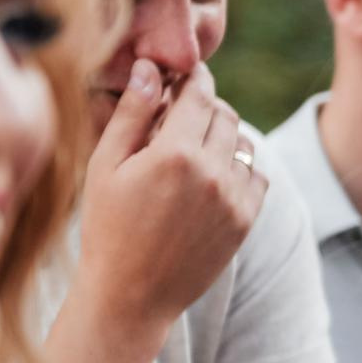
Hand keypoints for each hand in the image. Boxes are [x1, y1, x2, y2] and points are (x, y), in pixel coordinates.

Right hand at [75, 61, 266, 331]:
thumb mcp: (105, 167)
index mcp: (173, 154)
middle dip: (206, 106)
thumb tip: (149, 68)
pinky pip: (256, 175)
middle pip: (224, 114)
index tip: (185, 75)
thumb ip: (130, 114)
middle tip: (183, 112)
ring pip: (243, 143)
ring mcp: (234, 198)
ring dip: (222, 137)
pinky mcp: (246, 220)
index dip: (193, 79)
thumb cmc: (107, 228)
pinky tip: (210, 177)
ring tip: (193, 148)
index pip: (199, 94)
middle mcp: (212, 172)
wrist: (131, 295)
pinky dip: (238, 168)